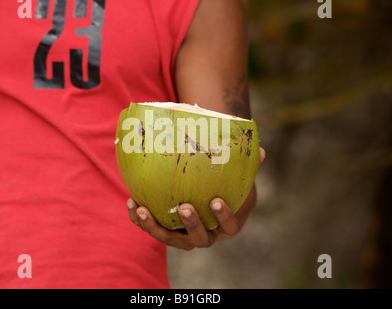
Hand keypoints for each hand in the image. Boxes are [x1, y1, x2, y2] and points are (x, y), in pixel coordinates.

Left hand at [127, 147, 265, 250]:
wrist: (206, 199)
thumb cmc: (225, 188)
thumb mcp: (237, 180)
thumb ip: (248, 167)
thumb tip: (261, 152)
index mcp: (225, 226)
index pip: (229, 227)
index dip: (224, 217)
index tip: (216, 200)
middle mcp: (205, 236)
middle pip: (199, 239)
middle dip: (191, 225)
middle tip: (184, 206)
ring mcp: (183, 237)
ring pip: (169, 239)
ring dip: (154, 227)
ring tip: (142, 209)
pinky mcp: (166, 231)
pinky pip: (151, 228)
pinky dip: (139, 219)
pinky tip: (131, 202)